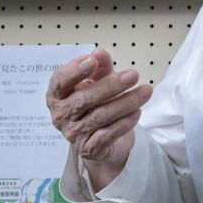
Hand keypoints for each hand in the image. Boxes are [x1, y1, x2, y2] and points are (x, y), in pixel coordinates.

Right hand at [46, 49, 151, 172]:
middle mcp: (61, 115)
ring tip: (145, 91)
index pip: (60, 82)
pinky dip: (124, 123)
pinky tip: (137, 112)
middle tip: (133, 75)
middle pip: (84, 99)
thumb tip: (100, 53)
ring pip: (100, 116)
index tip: (92, 60)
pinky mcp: (89, 149)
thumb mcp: (97, 82)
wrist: (102, 140)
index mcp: (57, 95)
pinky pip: (108, 135)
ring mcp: (73, 134)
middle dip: (111, 85)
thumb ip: (99, 67)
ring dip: (126, 102)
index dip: (74, 71)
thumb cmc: (96, 104)